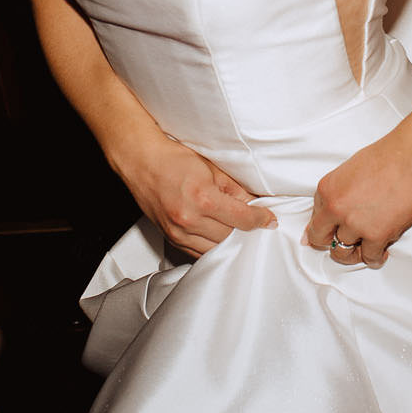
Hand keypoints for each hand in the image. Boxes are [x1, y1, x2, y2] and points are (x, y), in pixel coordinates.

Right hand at [112, 133, 274, 257]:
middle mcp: (189, 219)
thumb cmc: (175, 160)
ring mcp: (177, 231)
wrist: (141, 162)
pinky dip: (211, 247)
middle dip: (246, 231)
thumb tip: (255, 204)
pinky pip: (197, 253)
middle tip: (256, 225)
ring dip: (229, 242)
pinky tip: (218, 238)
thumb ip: (235, 189)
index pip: (242, 218)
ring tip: (238, 232)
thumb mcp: (212, 168)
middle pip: (230, 237)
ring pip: (215, 250)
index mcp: (203, 198)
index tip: (269, 220)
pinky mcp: (170, 238)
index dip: (261, 219)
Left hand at [303, 134, 411, 268]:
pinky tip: (382, 251)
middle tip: (348, 243)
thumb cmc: (386, 158)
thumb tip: (331, 212)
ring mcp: (355, 224)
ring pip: (343, 253)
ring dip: (355, 253)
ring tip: (366, 247)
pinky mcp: (377, 235)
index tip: (332, 233)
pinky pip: (370, 258)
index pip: (314, 220)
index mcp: (326, 190)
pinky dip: (376, 258)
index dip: (325, 228)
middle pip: (322, 240)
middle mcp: (336, 208)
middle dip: (332, 244)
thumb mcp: (348, 171)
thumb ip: (337, 194)